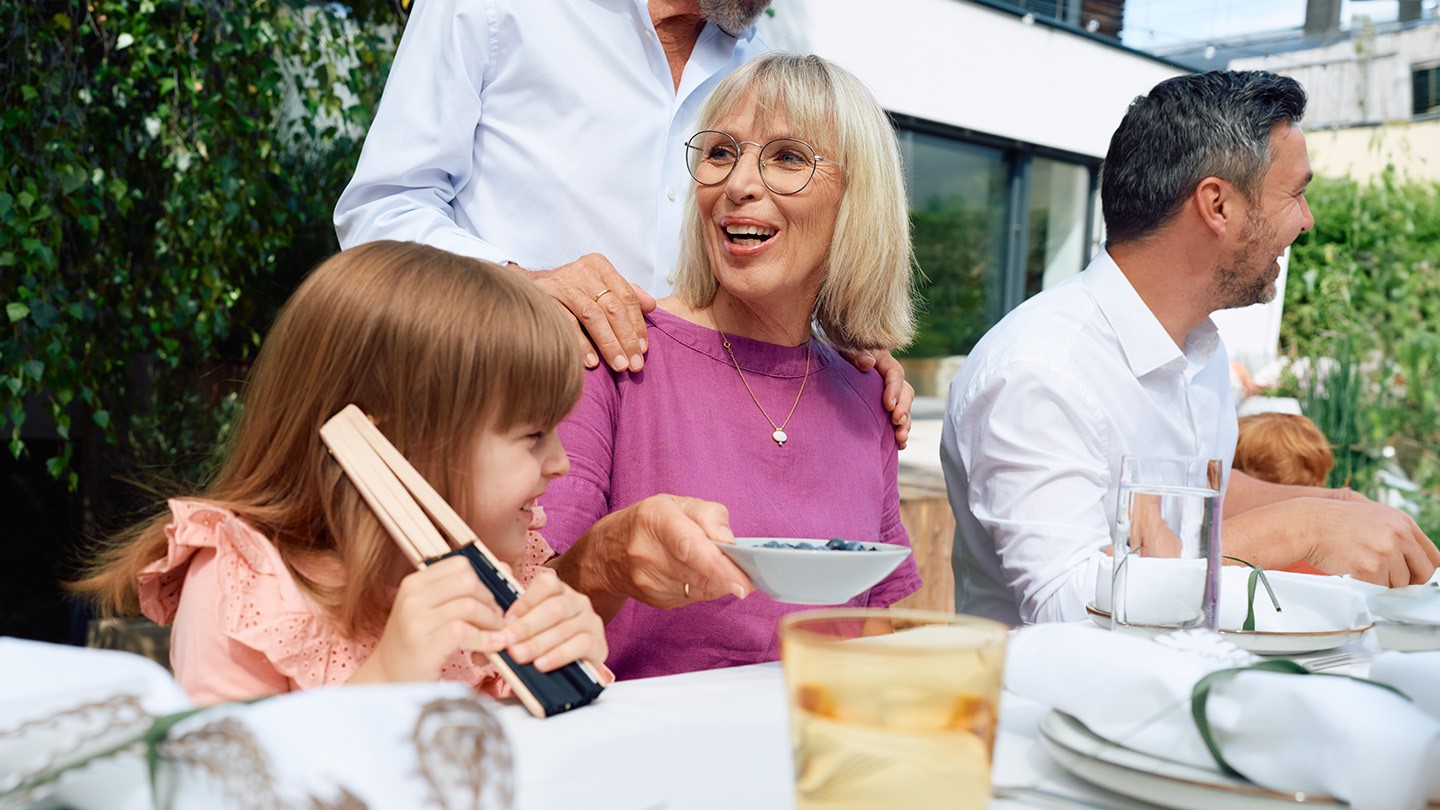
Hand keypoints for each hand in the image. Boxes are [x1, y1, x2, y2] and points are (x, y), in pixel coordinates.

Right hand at [350, 556, 505, 684]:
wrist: (387, 679)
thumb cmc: (416, 644)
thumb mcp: (434, 611)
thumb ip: (465, 590)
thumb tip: (505, 568)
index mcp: (415, 582)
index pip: (460, 564)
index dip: (482, 582)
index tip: (487, 602)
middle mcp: (412, 596)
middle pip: (468, 582)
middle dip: (489, 602)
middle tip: (495, 621)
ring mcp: (415, 620)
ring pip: (469, 606)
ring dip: (491, 622)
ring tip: (495, 636)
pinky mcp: (423, 645)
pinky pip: (464, 632)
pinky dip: (485, 640)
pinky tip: (492, 647)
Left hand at [497, 568, 607, 672]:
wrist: (568, 672)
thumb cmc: (542, 646)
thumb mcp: (526, 630)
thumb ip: (510, 623)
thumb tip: (489, 623)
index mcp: (560, 591)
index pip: (546, 584)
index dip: (525, 602)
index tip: (505, 621)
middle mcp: (578, 602)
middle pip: (554, 607)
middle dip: (527, 626)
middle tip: (507, 642)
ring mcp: (591, 622)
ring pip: (565, 627)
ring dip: (538, 643)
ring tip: (518, 656)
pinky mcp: (600, 645)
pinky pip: (581, 645)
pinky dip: (558, 655)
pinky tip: (541, 665)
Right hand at [513, 254, 656, 370]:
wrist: (528, 286)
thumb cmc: (572, 290)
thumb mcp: (600, 286)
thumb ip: (626, 294)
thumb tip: (652, 306)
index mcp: (599, 266)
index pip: (626, 296)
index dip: (637, 325)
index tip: (643, 350)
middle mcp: (582, 271)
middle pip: (612, 307)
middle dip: (626, 338)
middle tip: (634, 365)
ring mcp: (562, 283)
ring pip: (592, 315)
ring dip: (608, 344)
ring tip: (618, 366)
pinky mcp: (545, 298)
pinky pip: (567, 323)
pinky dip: (581, 344)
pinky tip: (591, 362)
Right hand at [552, 494, 753, 619]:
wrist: (605, 553)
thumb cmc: (649, 522)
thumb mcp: (677, 504)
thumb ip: (709, 515)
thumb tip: (730, 543)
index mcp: (654, 518)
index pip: (689, 546)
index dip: (718, 567)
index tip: (742, 583)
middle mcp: (645, 551)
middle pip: (698, 572)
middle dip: (727, 577)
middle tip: (747, 578)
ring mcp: (646, 580)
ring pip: (698, 589)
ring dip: (717, 583)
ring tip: (720, 570)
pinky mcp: (653, 600)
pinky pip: (691, 598)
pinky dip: (703, 589)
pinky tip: (698, 576)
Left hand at [839, 348, 913, 448]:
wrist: (835, 358)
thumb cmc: (838, 350)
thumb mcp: (844, 349)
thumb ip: (855, 355)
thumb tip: (868, 363)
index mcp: (882, 360)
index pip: (895, 373)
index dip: (894, 390)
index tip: (888, 405)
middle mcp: (890, 377)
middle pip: (905, 392)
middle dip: (903, 409)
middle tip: (896, 422)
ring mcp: (889, 392)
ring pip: (904, 408)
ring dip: (905, 424)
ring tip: (901, 439)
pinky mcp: (884, 406)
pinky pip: (898, 418)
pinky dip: (900, 430)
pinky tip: (899, 445)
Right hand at [1299, 498, 1439, 586]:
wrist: (1308, 524)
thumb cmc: (1335, 522)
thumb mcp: (1374, 518)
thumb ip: (1398, 536)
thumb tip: (1415, 562)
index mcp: (1403, 522)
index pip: (1433, 556)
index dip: (1427, 572)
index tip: (1421, 580)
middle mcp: (1398, 535)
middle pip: (1421, 574)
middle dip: (1408, 582)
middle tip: (1391, 580)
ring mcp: (1385, 551)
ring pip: (1399, 584)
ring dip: (1383, 583)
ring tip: (1363, 570)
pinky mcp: (1370, 567)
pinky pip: (1379, 589)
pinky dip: (1368, 587)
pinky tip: (1355, 573)